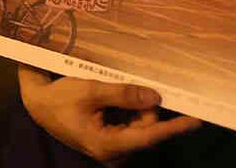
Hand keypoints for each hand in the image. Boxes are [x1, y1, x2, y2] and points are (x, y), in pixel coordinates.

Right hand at [17, 66, 199, 165]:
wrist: (39, 105)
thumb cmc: (61, 99)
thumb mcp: (91, 91)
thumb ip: (124, 94)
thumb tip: (155, 97)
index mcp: (108, 145)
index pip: (149, 136)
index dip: (174, 127)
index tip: (196, 120)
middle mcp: (114, 152)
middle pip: (146, 127)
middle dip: (143, 105)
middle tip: (126, 84)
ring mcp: (113, 148)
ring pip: (140, 124)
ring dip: (134, 105)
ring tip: (110, 92)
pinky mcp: (111, 142)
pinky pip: (131, 124)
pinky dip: (128, 109)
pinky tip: (111, 99)